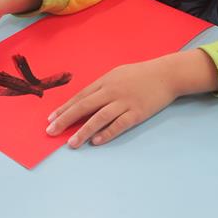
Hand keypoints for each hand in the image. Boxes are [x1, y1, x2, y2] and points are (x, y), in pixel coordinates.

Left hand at [46, 49, 217, 147]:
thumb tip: (85, 102)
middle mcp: (112, 91)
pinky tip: (96, 141)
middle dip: (65, 120)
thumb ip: (102, 87)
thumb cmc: (141, 75)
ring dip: (83, 131)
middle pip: (84, 106)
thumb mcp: (118, 74)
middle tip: (51, 131)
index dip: (64, 109)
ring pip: (99, 118)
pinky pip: (119, 125)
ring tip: (71, 143)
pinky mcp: (137, 113)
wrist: (166, 74)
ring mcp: (124, 102)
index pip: (80, 97)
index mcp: (105, 81)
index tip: (50, 119)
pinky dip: (106, 133)